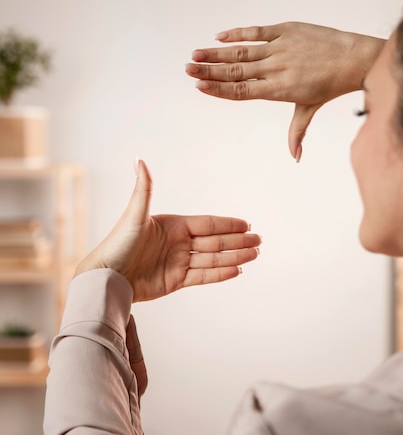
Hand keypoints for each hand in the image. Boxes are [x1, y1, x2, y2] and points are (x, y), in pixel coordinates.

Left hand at [74, 159, 261, 301]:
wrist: (106, 278)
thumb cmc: (116, 245)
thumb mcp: (133, 215)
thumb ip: (144, 189)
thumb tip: (140, 159)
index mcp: (173, 226)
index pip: (208, 225)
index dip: (228, 225)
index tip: (246, 224)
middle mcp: (178, 243)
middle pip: (215, 242)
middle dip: (238, 241)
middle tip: (259, 241)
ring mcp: (178, 262)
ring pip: (214, 258)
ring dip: (235, 256)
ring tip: (254, 255)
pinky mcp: (176, 281)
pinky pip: (204, 276)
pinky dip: (221, 273)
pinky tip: (237, 270)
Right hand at [186, 22, 384, 160]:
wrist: (353, 59)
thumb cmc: (331, 85)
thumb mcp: (310, 109)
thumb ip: (297, 132)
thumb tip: (295, 157)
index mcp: (279, 90)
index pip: (242, 91)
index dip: (219, 89)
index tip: (199, 86)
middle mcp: (276, 69)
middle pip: (236, 71)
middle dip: (210, 70)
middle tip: (188, 68)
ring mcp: (280, 48)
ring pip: (242, 51)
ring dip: (217, 52)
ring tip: (196, 54)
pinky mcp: (286, 30)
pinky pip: (256, 31)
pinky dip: (238, 33)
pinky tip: (220, 36)